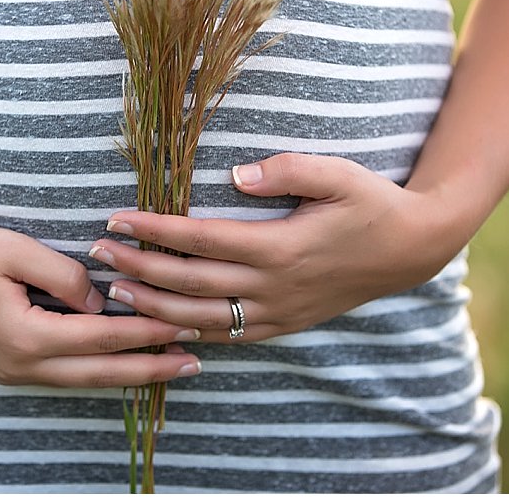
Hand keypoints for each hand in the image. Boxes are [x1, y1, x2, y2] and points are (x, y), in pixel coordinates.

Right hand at [0, 212, 202, 388]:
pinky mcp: (1, 366)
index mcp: (26, 336)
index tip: (185, 327)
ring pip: (81, 380)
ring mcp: (8, 371)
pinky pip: (59, 374)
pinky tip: (115, 362)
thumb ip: (65, 276)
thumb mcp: (14, 249)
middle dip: (150, 369)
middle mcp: (20, 365)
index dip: (147, 332)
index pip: (102, 337)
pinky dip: (93, 369)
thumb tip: (101, 300)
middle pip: (99, 373)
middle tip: (195, 364)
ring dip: (126, 373)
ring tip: (167, 367)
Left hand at [87, 153, 466, 341]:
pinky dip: (190, 336)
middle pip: (191, 284)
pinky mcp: (284, 325)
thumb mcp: (337, 174)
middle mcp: (274, 287)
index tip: (116, 220)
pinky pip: (229, 338)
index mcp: (281, 247)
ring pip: (204, 320)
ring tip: (114, 293)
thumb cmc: (370, 202)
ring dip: (154, 308)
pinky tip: (160, 326)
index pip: (201, 240)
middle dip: (139, 270)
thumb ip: (287, 170)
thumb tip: (234, 176)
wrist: (411, 249)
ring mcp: (279, 312)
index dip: (155, 231)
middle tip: (97, 256)